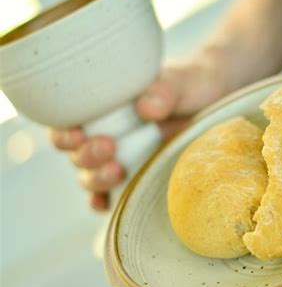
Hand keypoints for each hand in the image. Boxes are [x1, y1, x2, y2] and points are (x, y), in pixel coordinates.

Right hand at [50, 56, 228, 210]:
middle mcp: (106, 136)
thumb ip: (163, 91)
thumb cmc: (189, 85)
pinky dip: (106, 203)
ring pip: (91, 178)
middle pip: (77, 156)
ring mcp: (121, 160)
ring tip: (118, 171)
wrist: (213, 99)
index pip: (67, 124)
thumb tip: (146, 108)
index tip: (77, 133)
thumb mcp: (179, 83)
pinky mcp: (139, 177)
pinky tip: (111, 203)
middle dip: (85, 156)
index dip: (62, 134)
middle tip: (108, 147)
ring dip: (96, 180)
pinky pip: (113, 197)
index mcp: (103, 109)